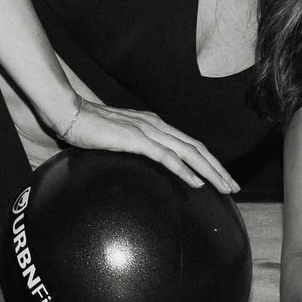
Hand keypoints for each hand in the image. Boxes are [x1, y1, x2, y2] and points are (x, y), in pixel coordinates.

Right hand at [52, 100, 238, 193]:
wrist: (68, 114)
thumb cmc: (87, 129)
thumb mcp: (117, 141)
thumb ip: (131, 152)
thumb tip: (137, 172)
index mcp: (154, 125)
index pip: (189, 144)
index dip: (208, 161)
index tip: (220, 178)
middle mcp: (156, 125)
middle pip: (196, 148)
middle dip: (218, 168)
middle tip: (234, 187)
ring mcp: (147, 130)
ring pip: (189, 152)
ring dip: (210, 171)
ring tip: (224, 188)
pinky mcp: (136, 139)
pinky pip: (167, 156)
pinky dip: (185, 170)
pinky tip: (196, 183)